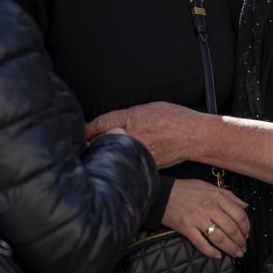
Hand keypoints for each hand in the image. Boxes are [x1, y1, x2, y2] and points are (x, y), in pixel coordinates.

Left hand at [87, 101, 202, 168]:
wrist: (194, 136)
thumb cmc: (175, 119)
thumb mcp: (148, 108)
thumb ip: (126, 117)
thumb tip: (109, 125)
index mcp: (131, 118)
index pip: (100, 123)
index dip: (86, 129)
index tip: (78, 132)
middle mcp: (132, 135)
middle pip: (101, 141)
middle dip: (90, 143)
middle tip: (80, 146)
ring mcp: (138, 151)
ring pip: (113, 153)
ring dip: (104, 154)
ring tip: (97, 154)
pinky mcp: (145, 164)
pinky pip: (127, 161)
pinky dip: (121, 161)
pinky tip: (119, 161)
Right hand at [161, 179, 250, 258]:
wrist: (160, 193)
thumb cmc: (186, 189)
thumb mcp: (209, 186)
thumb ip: (229, 195)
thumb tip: (246, 205)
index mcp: (217, 196)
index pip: (239, 215)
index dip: (246, 227)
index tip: (247, 234)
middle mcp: (209, 207)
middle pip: (232, 229)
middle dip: (240, 241)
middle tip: (243, 248)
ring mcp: (197, 218)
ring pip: (219, 238)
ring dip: (231, 249)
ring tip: (236, 254)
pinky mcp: (186, 228)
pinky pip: (201, 244)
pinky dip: (211, 252)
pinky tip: (218, 255)